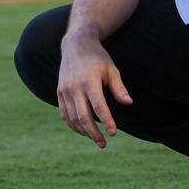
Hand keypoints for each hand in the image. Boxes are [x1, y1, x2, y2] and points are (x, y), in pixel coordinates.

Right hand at [57, 32, 132, 147]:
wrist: (76, 45)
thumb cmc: (98, 58)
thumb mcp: (111, 69)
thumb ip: (119, 88)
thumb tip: (129, 103)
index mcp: (89, 81)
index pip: (98, 106)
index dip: (106, 121)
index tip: (114, 132)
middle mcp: (74, 87)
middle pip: (83, 117)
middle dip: (94, 133)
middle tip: (104, 144)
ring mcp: (64, 90)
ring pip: (73, 118)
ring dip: (84, 131)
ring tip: (96, 138)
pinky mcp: (59, 92)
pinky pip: (65, 114)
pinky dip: (73, 125)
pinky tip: (83, 130)